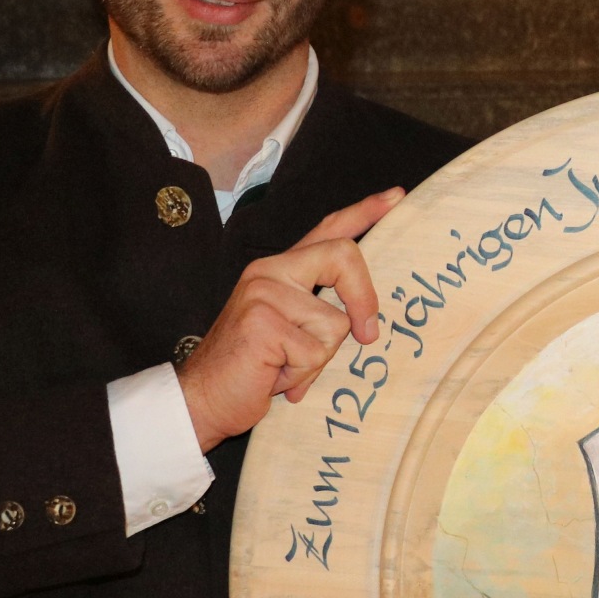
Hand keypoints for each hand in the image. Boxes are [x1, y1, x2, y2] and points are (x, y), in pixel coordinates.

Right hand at [177, 187, 404, 451]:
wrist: (202, 400)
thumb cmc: (253, 370)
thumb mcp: (292, 331)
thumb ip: (322, 312)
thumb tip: (369, 321)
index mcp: (279, 269)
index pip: (327, 230)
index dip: (365, 212)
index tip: (396, 197)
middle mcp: (269, 271)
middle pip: (343, 256)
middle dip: (364, 300)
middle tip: (367, 335)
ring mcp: (263, 294)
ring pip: (335, 323)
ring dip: (318, 359)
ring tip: (284, 366)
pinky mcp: (262, 322)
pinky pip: (315, 352)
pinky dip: (302, 376)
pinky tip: (273, 377)